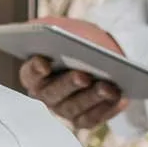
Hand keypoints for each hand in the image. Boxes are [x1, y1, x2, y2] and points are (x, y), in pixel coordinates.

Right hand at [17, 16, 128, 130]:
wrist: (100, 53)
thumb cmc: (77, 39)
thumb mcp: (63, 27)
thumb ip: (48, 28)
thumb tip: (40, 29)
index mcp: (34, 73)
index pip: (29, 73)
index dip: (35, 69)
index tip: (45, 63)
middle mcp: (45, 95)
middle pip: (52, 93)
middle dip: (68, 84)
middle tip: (83, 76)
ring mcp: (63, 109)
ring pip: (73, 108)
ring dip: (91, 98)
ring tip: (107, 87)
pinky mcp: (82, 119)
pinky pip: (92, 118)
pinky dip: (105, 108)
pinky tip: (118, 97)